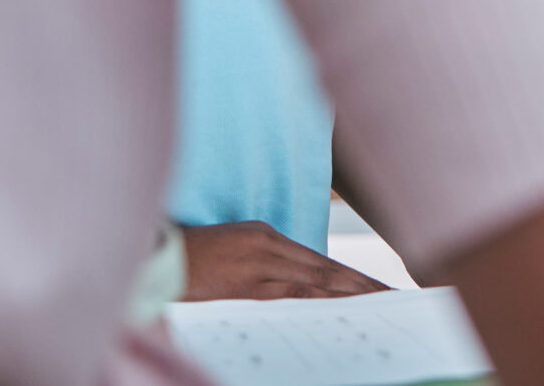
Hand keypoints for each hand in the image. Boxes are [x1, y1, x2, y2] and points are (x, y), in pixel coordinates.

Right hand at [180, 220, 389, 300]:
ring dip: (351, 294)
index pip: (319, 260)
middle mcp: (268, 246)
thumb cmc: (185, 261)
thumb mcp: (229, 251)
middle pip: (326, 269)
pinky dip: (319, 301)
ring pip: (316, 280)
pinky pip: (291, 294)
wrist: (150, 260)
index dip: (351, 275)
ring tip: (379, 304)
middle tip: (393, 297)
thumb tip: (291, 287)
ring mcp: (259, 264)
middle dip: (362, 285)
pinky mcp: (246, 284)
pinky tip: (341, 310)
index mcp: (265, 235)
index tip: (377, 287)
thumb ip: (261, 264)